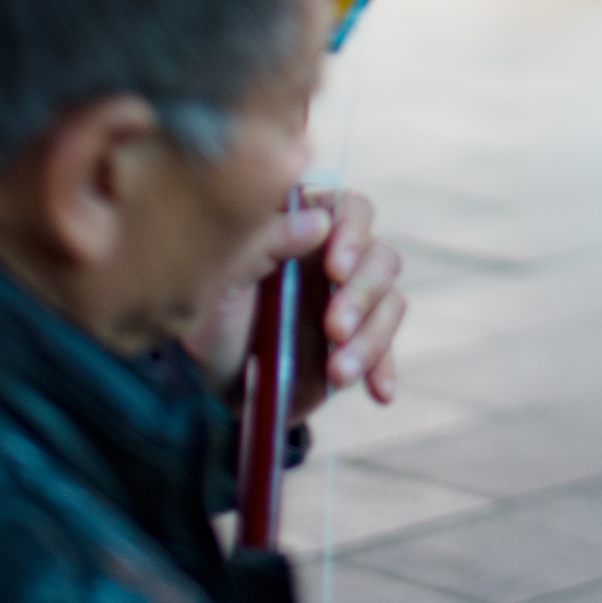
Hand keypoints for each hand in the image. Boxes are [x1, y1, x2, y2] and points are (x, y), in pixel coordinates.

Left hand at [185, 189, 408, 411]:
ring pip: (390, 303)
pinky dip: (385, 369)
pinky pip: (387, 350)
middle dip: (362, 294)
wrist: (211, 381)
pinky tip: (379, 392)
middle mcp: (338, 260)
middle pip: (380, 257)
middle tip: (334, 329)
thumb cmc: (213, 316)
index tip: (335, 270)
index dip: (353, 233)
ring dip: (372, 337)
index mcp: (308, 232)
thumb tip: (317, 221)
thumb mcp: (226, 279)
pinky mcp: (359, 344)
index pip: (351, 210)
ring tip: (338, 372)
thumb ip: (268, 243)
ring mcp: (353, 303)